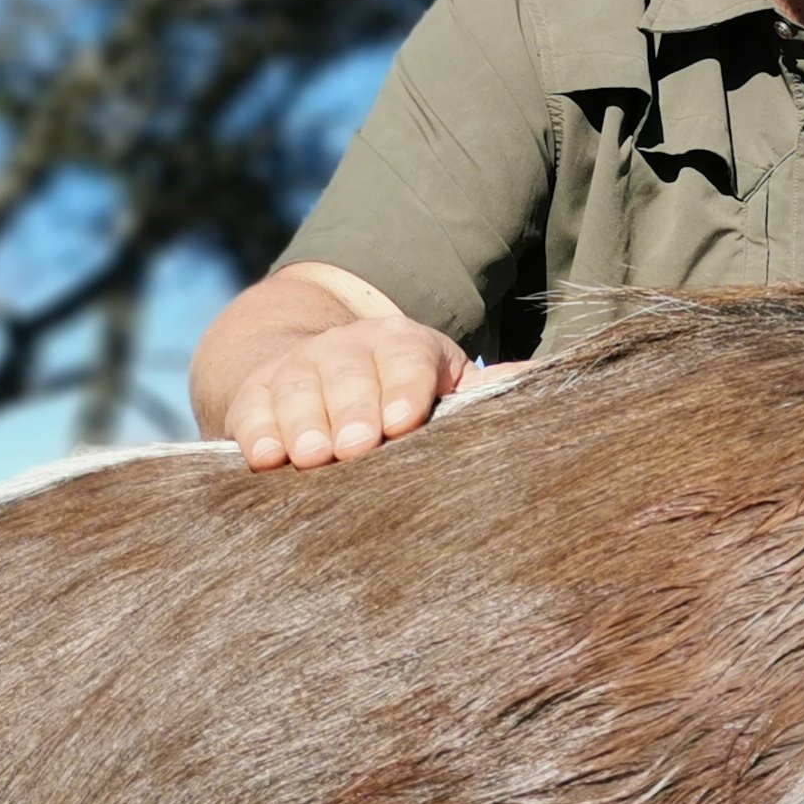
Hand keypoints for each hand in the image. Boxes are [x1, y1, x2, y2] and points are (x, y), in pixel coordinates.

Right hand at [219, 310, 471, 470]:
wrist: (311, 365)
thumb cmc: (397, 392)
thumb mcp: (440, 383)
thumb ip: (483, 392)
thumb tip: (550, 384)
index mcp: (404, 345)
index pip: (407, 359)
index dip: (405, 388)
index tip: (404, 421)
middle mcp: (348, 348)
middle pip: (349, 374)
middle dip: (352, 411)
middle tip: (355, 448)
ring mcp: (298, 367)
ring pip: (298, 389)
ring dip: (302, 423)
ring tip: (309, 457)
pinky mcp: (255, 393)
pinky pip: (252, 409)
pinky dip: (255, 431)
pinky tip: (263, 457)